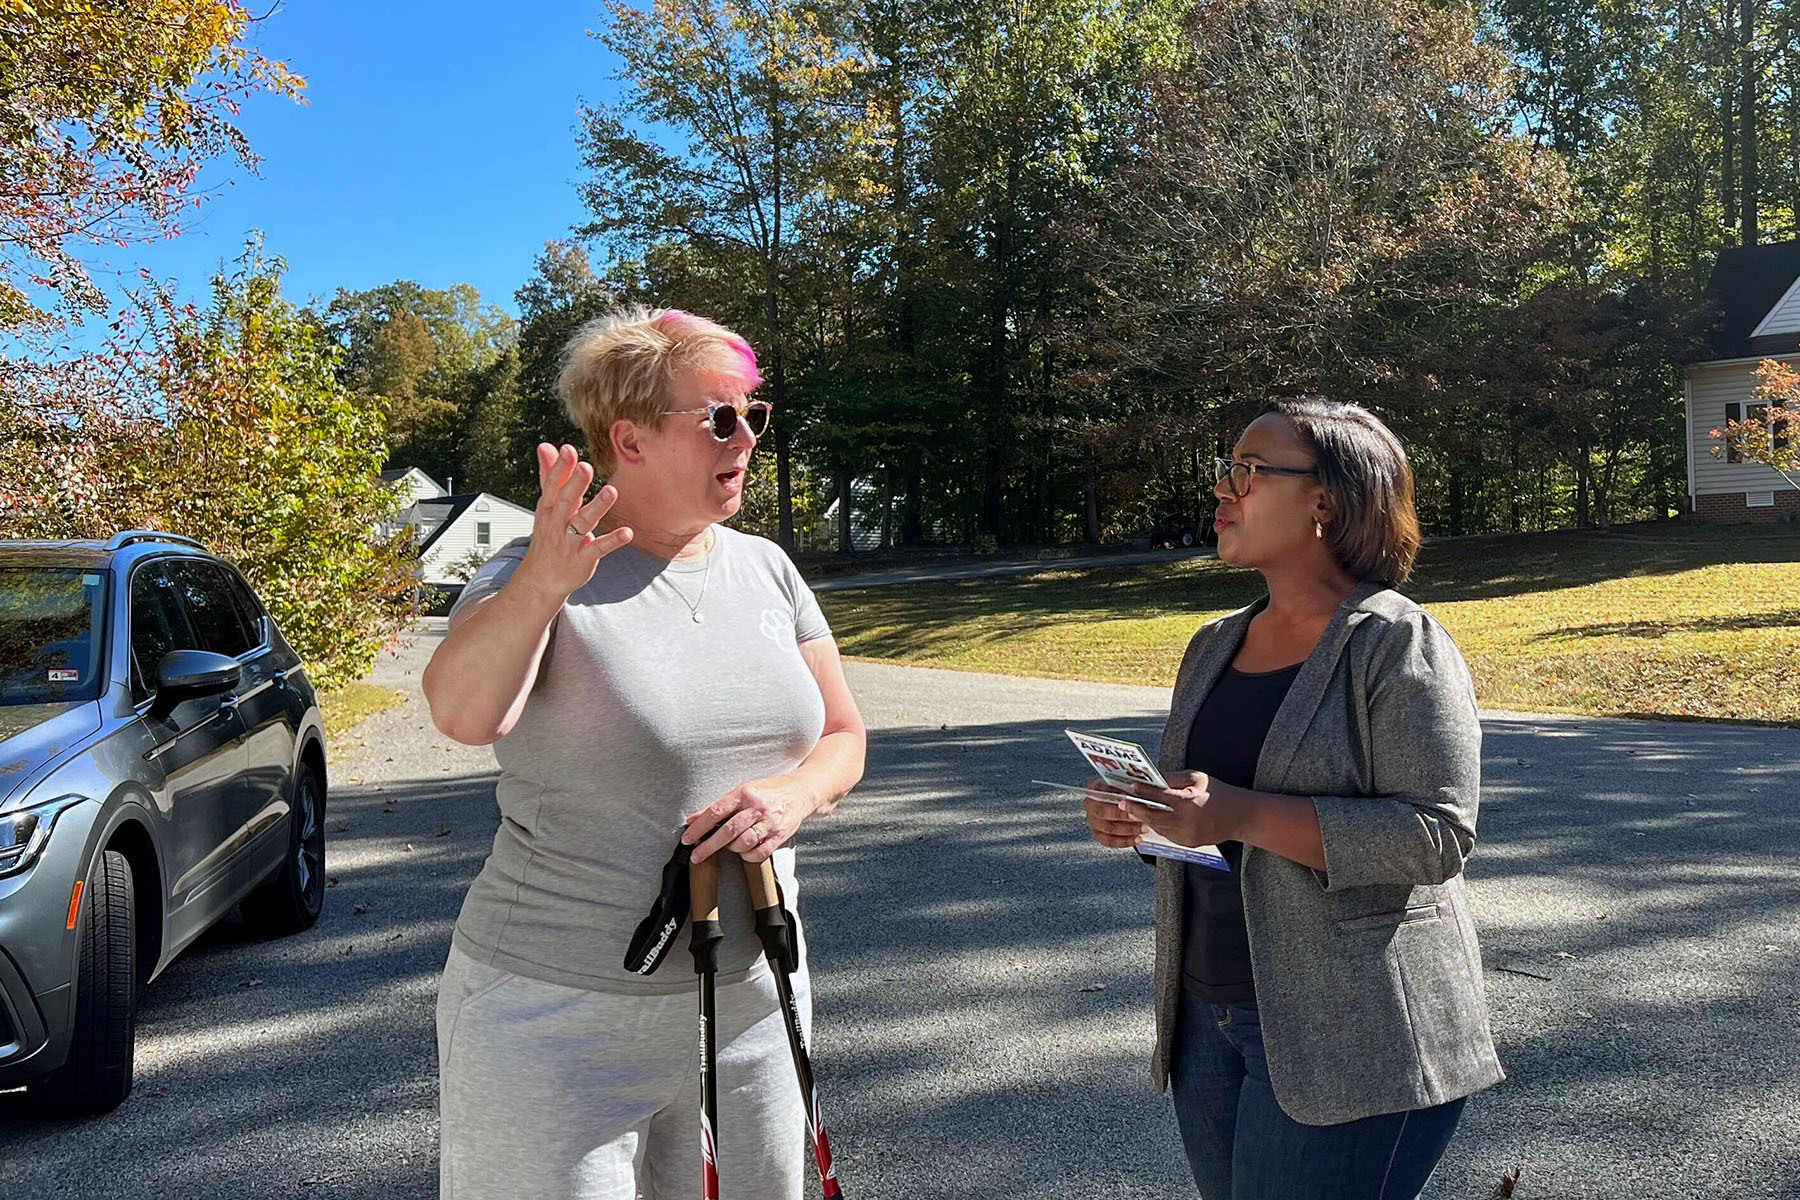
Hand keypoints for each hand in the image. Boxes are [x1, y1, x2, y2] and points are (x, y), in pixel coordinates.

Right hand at [515, 444, 633, 603]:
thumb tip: (544, 446)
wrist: (542, 579)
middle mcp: (558, 523)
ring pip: (583, 523)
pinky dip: (612, 540)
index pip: (554, 485)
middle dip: (575, 484)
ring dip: (597, 507)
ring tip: (611, 491)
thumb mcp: (546, 506)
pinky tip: (627, 533)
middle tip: (586, 466)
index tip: (568, 449)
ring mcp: (570, 542)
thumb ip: (549, 476)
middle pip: (566, 501)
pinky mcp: (583, 559)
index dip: (561, 468)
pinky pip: (598, 548)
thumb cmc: (548, 536)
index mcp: (549, 508)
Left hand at [683, 776, 817, 863]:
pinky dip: (748, 856)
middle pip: (729, 830)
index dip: (700, 827)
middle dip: (709, 846)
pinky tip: (744, 852)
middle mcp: (757, 807)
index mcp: (745, 793)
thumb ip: (719, 806)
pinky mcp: (780, 835)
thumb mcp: (743, 791)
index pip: (717, 811)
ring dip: (731, 849)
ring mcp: (770, 822)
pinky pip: (760, 852)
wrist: (801, 792)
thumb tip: (692, 819)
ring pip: (744, 842)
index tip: (687, 838)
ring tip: (727, 847)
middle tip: (696, 856)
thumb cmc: (768, 791)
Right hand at [1083, 777, 1147, 848]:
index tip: (1126, 795)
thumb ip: (1131, 780)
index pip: (1098, 788)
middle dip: (1121, 814)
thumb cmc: (1127, 794)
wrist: (1127, 806)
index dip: (1112, 792)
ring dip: (1128, 829)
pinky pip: (1110, 840)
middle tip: (1137, 815)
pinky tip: (1137, 838)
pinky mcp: (1099, 834)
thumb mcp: (1129, 783)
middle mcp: (1091, 804)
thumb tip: (1135, 779)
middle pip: (1102, 810)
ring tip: (1143, 827)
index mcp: (1095, 787)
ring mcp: (1093, 821)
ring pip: (1108, 827)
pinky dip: (1124, 841)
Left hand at [1115, 770, 1238, 848]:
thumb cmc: (1218, 792)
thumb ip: (1173, 779)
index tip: (1130, 787)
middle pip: (1153, 816)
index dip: (1142, 792)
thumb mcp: (1197, 778)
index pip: (1159, 796)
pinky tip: (1151, 818)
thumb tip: (1151, 778)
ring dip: (1144, 818)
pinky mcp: (1187, 843)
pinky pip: (1167, 834)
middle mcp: (1186, 822)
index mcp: (1189, 802)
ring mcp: (1187, 835)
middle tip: (1122, 802)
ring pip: (1157, 826)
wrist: (1239, 816)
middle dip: (1135, 808)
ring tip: (1132, 809)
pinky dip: (1158, 825)